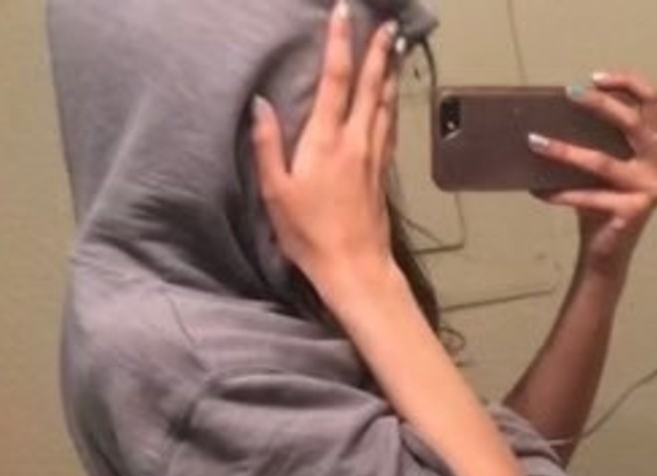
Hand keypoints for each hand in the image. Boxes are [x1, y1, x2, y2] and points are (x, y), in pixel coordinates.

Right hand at [252, 3, 401, 305]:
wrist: (356, 268)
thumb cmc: (311, 235)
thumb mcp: (277, 193)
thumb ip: (268, 146)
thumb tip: (261, 104)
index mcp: (326, 141)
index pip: (335, 81)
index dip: (340, 43)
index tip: (344, 13)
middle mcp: (356, 143)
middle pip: (371, 87)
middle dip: (378, 53)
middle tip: (387, 25)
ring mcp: (374, 159)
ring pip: (386, 107)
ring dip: (389, 76)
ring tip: (395, 52)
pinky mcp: (383, 176)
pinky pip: (390, 131)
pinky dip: (392, 109)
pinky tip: (393, 103)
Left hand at [531, 72, 656, 275]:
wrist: (607, 254)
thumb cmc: (602, 208)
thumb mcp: (603, 168)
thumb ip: (598, 141)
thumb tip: (558, 111)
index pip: (651, 100)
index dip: (626, 82)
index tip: (594, 78)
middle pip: (631, 121)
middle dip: (598, 103)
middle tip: (568, 94)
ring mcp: (650, 189)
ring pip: (602, 161)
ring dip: (564, 151)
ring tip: (535, 142)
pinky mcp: (634, 211)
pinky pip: (589, 197)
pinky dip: (560, 193)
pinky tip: (539, 190)